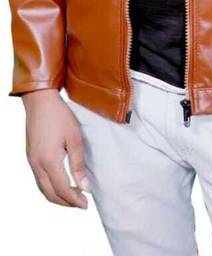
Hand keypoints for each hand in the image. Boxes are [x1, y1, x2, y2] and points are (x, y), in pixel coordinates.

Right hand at [23, 90, 89, 207]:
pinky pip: (39, 180)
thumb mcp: (74, 138)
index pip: (63, 190)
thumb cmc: (59, 116)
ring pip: (43, 189)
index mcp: (49, 161)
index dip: (75, 200)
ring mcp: (32, 162)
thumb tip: (84, 186)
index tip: (86, 204)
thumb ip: (78, 164)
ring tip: (73, 196)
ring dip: (58, 197)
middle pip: (51, 194)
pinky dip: (50, 188)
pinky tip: (60, 184)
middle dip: (66, 203)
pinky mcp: (30, 157)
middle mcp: (37, 165)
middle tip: (81, 203)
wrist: (40, 101)